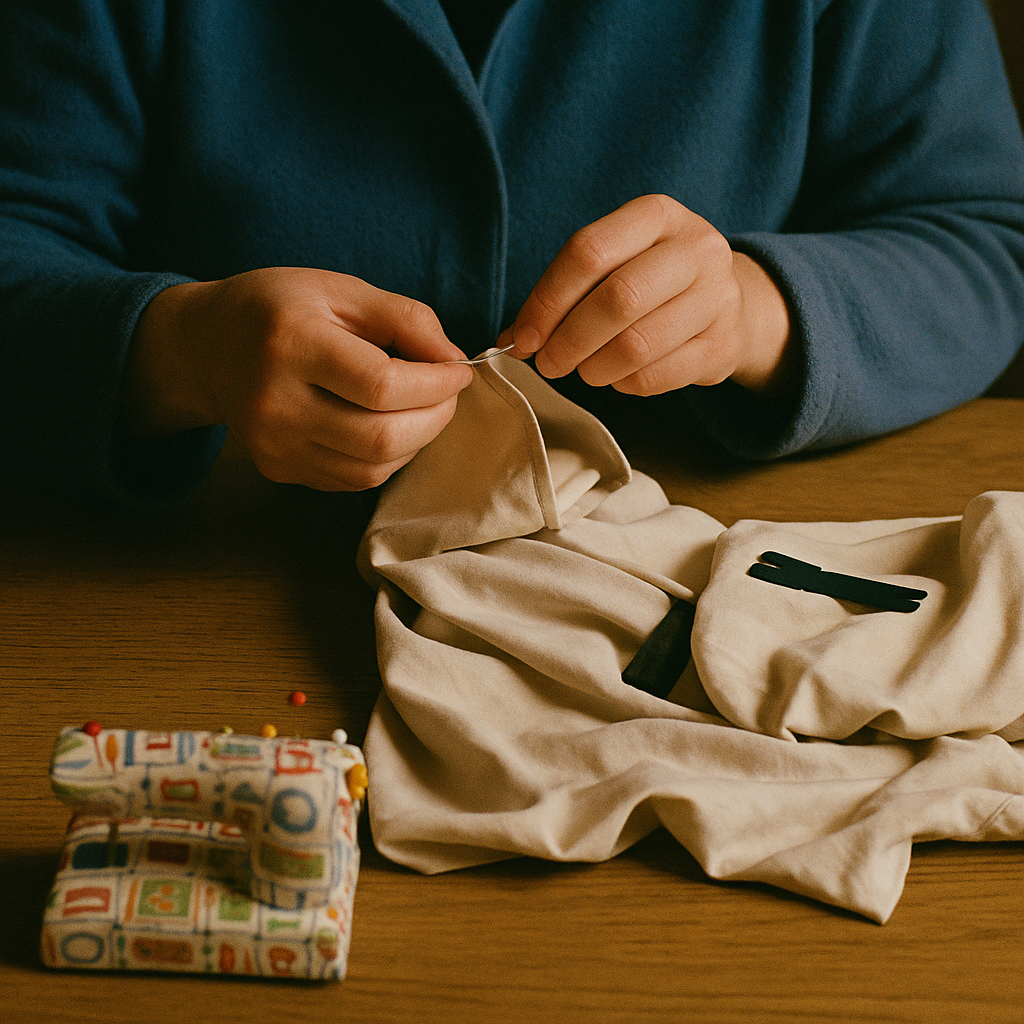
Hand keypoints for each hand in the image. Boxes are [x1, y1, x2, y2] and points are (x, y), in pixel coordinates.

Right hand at [121, 267, 473, 489]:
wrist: (206, 346)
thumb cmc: (279, 309)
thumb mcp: (340, 290)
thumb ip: (405, 318)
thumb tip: (453, 360)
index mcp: (290, 343)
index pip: (381, 384)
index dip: (436, 383)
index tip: (458, 370)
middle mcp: (276, 403)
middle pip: (381, 437)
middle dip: (435, 418)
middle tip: (448, 394)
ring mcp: (274, 444)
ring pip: (372, 468)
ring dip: (416, 442)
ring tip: (423, 409)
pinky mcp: (278, 468)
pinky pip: (353, 479)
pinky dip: (388, 458)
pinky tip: (391, 427)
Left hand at [499, 194, 794, 396]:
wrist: (730, 303)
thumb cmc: (652, 282)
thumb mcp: (614, 264)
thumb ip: (564, 294)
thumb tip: (513, 339)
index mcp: (658, 216)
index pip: (589, 251)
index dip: (547, 300)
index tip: (524, 337)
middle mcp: (696, 249)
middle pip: (618, 298)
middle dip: (569, 339)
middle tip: (548, 363)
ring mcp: (718, 298)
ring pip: (638, 344)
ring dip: (594, 367)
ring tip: (583, 370)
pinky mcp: (723, 346)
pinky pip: (656, 376)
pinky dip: (624, 384)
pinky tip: (617, 377)